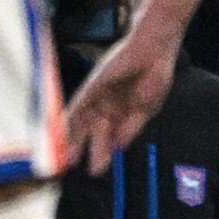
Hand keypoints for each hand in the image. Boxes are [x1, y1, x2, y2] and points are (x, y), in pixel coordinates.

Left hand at [70, 15, 179, 173]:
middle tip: (73, 166)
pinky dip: (70, 118)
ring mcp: (98, 95)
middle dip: (82, 148)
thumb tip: (118, 148)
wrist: (155, 49)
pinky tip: (63, 132)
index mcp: (121, 112)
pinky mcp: (93, 85)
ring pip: (80, 120)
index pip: (106, 136)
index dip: (101, 152)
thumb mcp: (146, 109)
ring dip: (71, 138)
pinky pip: (78, 104)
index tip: (96, 169)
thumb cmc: (154, 74)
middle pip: (90, 131)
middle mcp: (105, 105)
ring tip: (65, 157)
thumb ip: (130, 129)